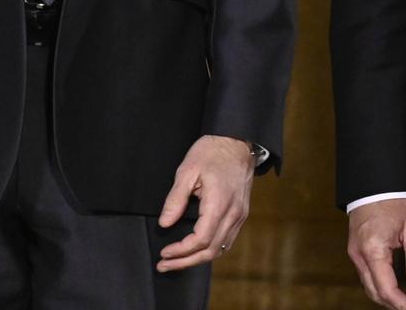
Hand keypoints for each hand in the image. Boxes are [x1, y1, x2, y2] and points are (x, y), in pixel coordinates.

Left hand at [156, 135, 254, 271]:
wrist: (237, 140)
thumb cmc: (211, 152)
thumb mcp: (187, 170)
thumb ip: (175, 199)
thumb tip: (165, 223)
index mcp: (219, 204)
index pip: (201, 239)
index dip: (181, 251)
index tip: (164, 253)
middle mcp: (233, 214)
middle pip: (211, 251)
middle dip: (186, 262)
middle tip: (164, 265)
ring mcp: (240, 215)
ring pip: (220, 249)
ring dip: (197, 259)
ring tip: (176, 262)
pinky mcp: (241, 214)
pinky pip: (227, 240)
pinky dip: (210, 250)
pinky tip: (196, 250)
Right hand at [346, 198, 405, 308]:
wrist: (375, 182)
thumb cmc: (395, 201)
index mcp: (374, 250)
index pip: (388, 290)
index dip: (404, 306)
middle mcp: (359, 255)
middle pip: (376, 293)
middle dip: (396, 305)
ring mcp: (354, 253)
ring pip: (369, 287)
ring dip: (388, 297)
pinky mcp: (355, 250)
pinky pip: (366, 276)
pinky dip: (381, 285)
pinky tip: (396, 285)